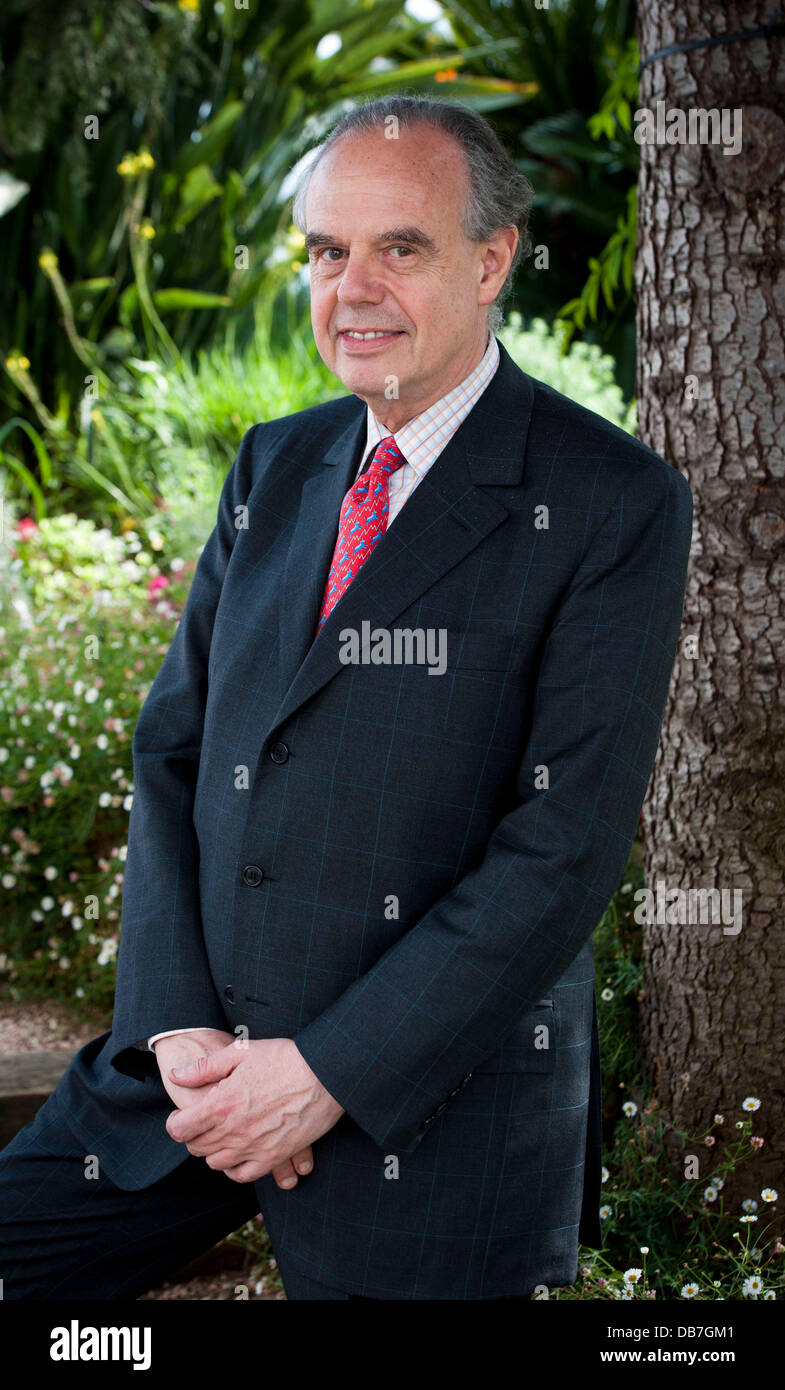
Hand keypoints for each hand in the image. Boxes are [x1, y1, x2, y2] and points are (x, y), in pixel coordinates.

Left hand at [164, 1037, 345, 1183]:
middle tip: (202, 1122)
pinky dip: (235, 1169)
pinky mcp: (274, 1157)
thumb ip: (205, 1068)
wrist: (326, 1074)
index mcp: (221, 1104)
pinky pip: (243, 1176)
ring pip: (216, 1164)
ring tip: (221, 1136)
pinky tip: (238, 1155)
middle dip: (193, 1135)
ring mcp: (254, 1147)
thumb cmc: (284, 1058)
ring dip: (213, 1151)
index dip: (175, 1123)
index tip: (181, 1117)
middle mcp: (233, 1131)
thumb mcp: (241, 1052)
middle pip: (196, 1147)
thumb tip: (176, 1075)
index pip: (180, 1129)